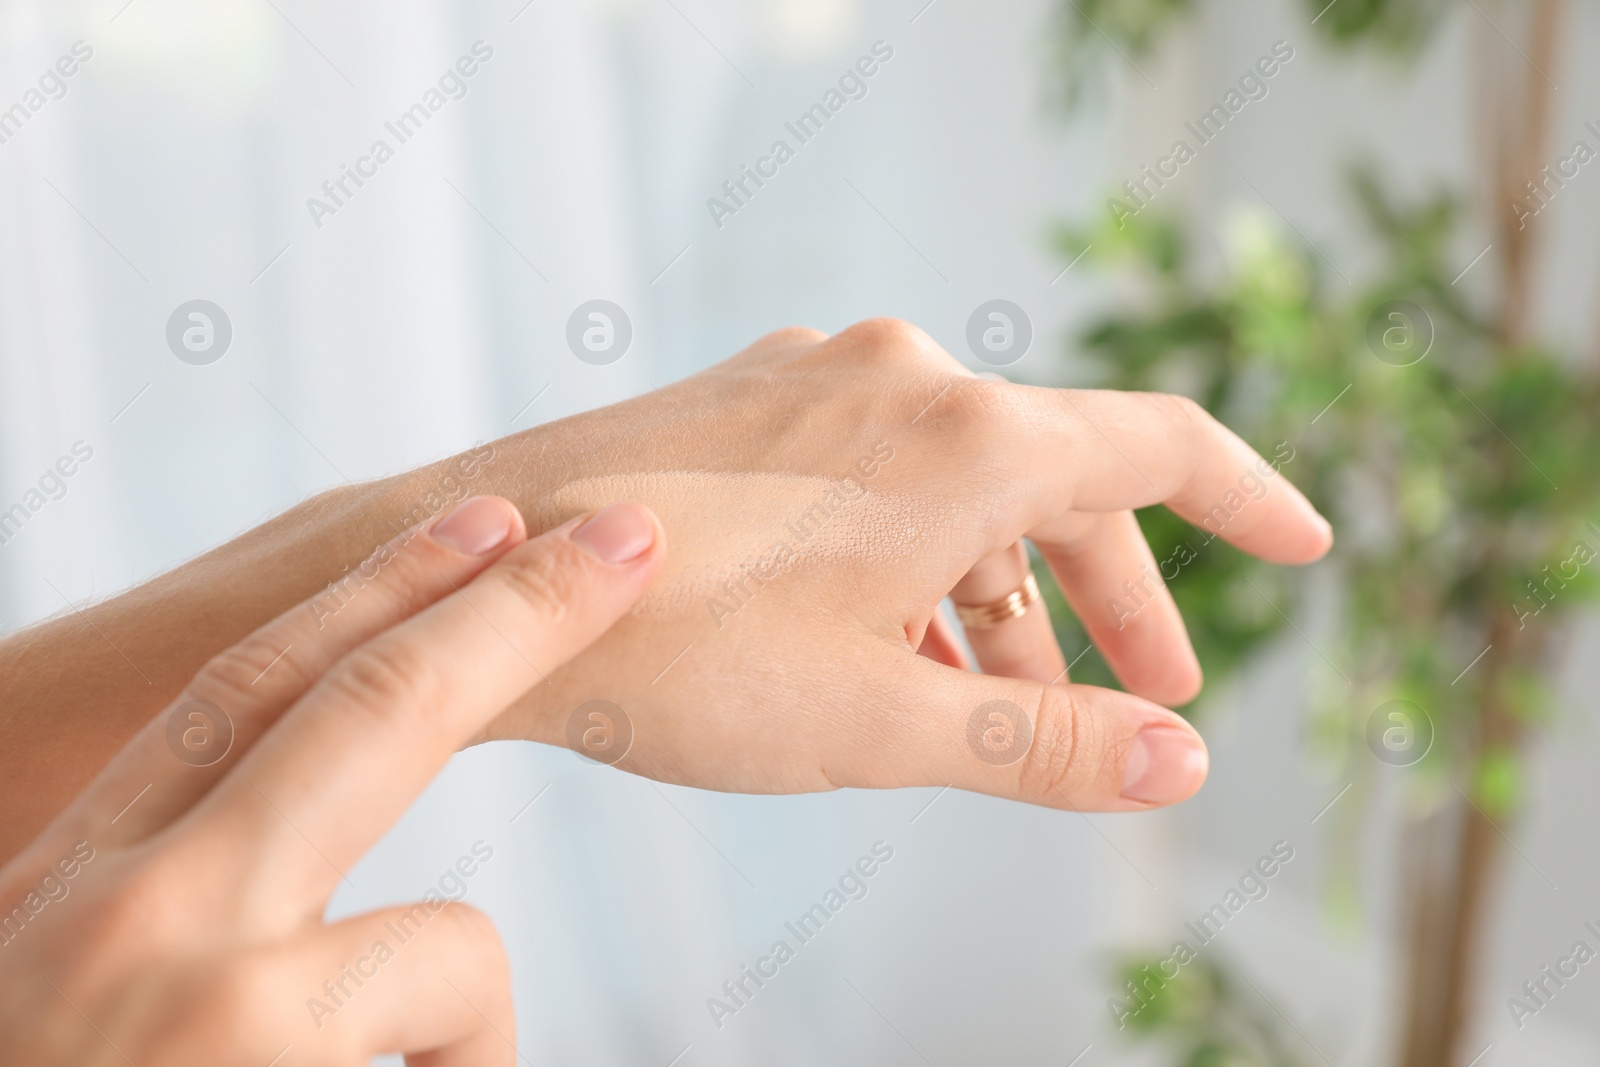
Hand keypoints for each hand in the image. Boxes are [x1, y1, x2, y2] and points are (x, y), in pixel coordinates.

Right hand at [0, 496, 662, 1065]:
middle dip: (520, 609)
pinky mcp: (282, 1060)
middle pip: (373, 705)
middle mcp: (128, 913)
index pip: (245, 691)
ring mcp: (211, 1001)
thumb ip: (170, 893)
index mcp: (70, 883)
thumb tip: (310, 833)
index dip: (375, 591)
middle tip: (631, 537)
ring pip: (452, 950)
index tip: (482, 524)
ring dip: (450, 1045)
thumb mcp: (70, 988)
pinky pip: (463, 1056)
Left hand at [466, 318, 1331, 810]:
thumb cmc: (679, 651)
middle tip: (1151, 696)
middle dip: (1112, 598)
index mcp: (970, 439)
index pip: (1166, 446)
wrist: (481, 583)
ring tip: (998, 701)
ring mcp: (821, 376)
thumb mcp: (887, 718)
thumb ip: (1049, 740)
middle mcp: (906, 376)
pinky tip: (892, 642)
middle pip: (1062, 482)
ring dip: (1000, 592)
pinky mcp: (754, 395)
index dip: (1248, 502)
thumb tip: (1184, 763)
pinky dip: (915, 556)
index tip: (1303, 544)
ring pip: (961, 486)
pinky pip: (878, 471)